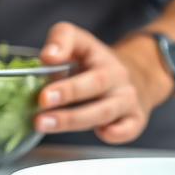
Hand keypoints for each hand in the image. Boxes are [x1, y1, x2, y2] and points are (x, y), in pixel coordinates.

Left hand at [34, 22, 172, 143]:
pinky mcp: (134, 120)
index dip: (63, 59)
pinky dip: (115, 133)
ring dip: (74, 120)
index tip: (44, 76)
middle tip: (40, 104)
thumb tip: (47, 57)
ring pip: (104, 111)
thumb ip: (60, 41)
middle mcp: (116, 77)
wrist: (133, 78)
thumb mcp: (78, 41)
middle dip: (67, 94)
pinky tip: (100, 133)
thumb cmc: (94, 62)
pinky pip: (128, 129)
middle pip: (95, 84)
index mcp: (99, 56)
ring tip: (43, 123)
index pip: (81, 49)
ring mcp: (127, 100)